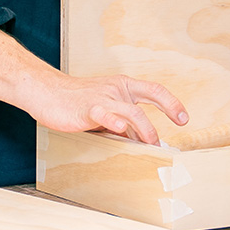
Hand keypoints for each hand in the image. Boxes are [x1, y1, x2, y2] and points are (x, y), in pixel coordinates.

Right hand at [0, 27, 187, 144]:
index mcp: (122, 86)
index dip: (170, 102)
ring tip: (152, 143)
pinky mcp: (87, 109)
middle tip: (181, 121)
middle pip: (150, 94)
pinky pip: (104, 114)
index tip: (183, 117)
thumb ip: (121, 122)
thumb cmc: (76, 102)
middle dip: (170, 106)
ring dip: (145, 128)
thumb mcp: (104, 110)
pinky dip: (114, 121)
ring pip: (132, 110)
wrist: (46, 92)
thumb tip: (139, 141)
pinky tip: (120, 129)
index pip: (153, 90)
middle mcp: (116, 89)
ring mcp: (102, 98)